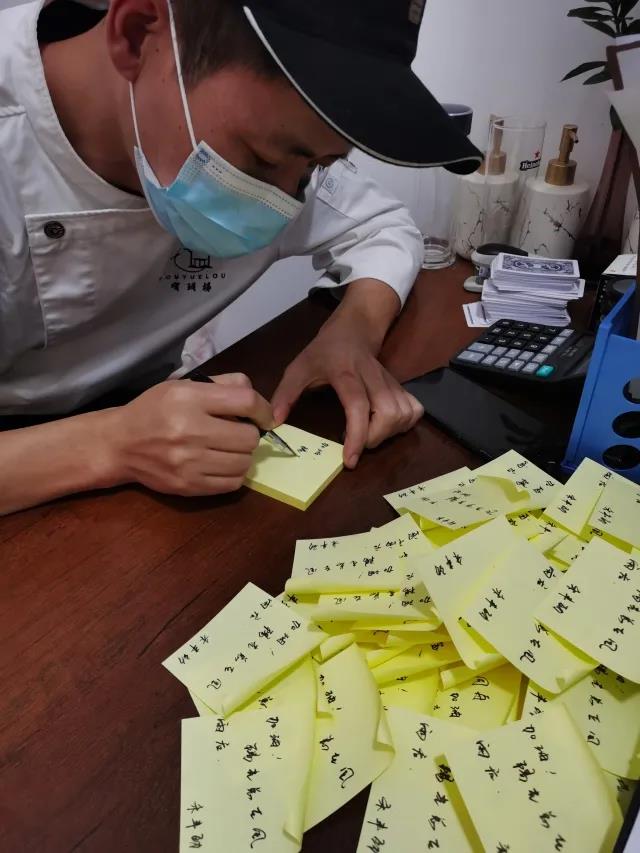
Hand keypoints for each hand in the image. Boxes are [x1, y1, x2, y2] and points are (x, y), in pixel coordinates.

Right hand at [104, 373, 272, 496]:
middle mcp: (189, 430)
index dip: (263, 410)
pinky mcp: (188, 485)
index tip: (264, 417)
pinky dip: (234, 474)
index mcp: (189, 399)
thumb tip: (256, 397)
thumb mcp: (182, 386)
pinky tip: (222, 464)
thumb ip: (221, 384)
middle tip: (237, 432)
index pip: (246, 401)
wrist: (119, 444)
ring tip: (228, 449)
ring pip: (244, 462)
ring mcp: (189, 462)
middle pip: (249, 437)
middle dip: (249, 434)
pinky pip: (232, 483)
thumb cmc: (153, 410)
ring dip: (242, 455)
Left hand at [272, 318, 422, 468]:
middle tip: (358, 446)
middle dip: (375, 438)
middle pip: (388, 412)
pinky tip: (387, 427)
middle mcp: (372, 377)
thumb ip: (285, 393)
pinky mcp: (400, 386)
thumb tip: (274, 422)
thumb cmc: (324, 351)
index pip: (358, 405)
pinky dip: (404, 424)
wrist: (353, 329)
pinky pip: (414, 409)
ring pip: (404, 413)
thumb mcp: (299, 367)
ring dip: (390, 433)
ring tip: (369, 437)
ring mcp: (390, 381)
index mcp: (346, 373)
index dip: (357, 434)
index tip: (350, 460)